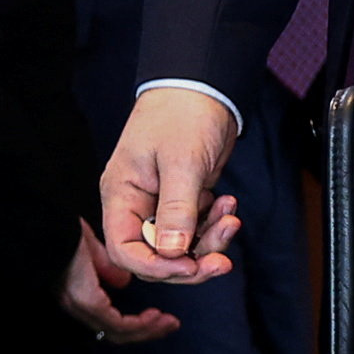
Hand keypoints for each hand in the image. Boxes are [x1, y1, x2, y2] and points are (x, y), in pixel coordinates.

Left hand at [58, 219, 180, 344]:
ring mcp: (82, 306)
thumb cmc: (62, 235)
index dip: (134, 323)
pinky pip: (117, 323)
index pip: (109, 320)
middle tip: (170, 325)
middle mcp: (79, 306)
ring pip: (118, 332)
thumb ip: (105, 265)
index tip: (157, 317)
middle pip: (116, 332)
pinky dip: (140, 323)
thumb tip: (122, 281)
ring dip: (147, 329)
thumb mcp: (89, 248)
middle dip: (147, 330)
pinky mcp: (87, 301)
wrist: (45, 230)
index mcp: (79, 295)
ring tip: (168, 322)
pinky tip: (154, 316)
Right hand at [99, 85, 244, 283]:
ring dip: (209, 241)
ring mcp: (163, 202)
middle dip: (191, 261)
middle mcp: (138, 204)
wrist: (205, 86)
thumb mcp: (181, 162)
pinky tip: (228, 205)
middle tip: (222, 262)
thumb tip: (171, 252)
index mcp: (122, 196)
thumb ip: (176, 209)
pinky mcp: (186, 197)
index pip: (125, 249)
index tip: (189, 267)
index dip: (156, 266)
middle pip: (156, 254)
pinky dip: (215, 223)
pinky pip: (198, 226)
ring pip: (182, 244)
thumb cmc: (182, 114)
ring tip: (231, 219)